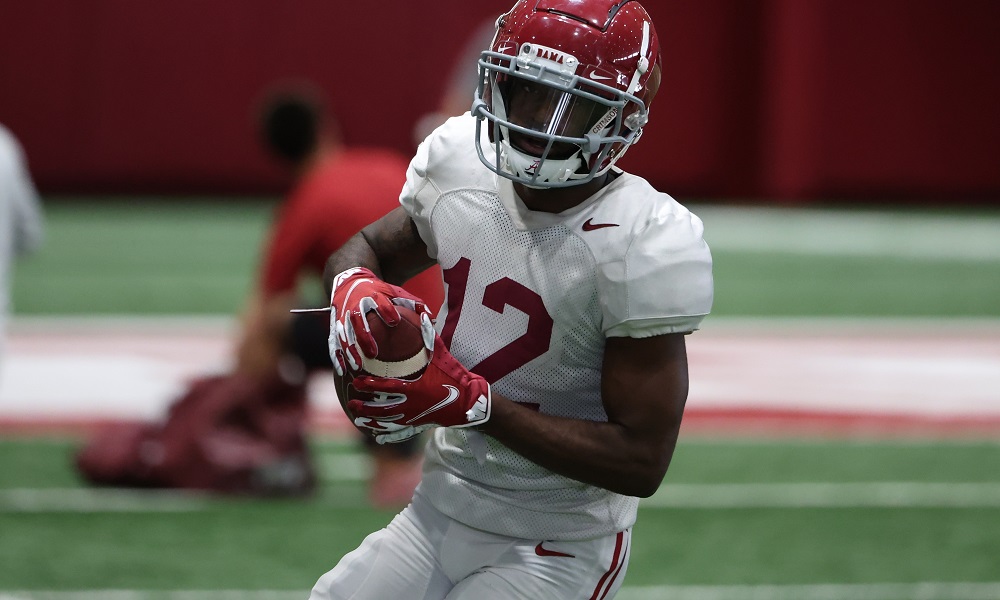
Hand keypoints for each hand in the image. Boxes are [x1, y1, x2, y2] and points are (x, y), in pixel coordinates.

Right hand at [328, 267, 429, 375]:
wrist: (350, 281)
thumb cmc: (377, 290)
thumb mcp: (394, 291)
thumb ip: (412, 303)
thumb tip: (429, 318)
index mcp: (372, 295)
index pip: (378, 301)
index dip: (385, 310)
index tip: (394, 320)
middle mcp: (355, 305)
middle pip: (357, 320)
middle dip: (364, 336)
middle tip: (373, 352)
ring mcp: (342, 316)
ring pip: (343, 334)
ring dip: (349, 350)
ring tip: (358, 365)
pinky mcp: (334, 326)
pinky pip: (333, 342)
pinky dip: (337, 356)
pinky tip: (343, 371)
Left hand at [348, 336, 490, 443]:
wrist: (470, 402)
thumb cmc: (455, 377)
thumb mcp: (442, 355)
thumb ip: (430, 337)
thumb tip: (423, 315)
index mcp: (414, 388)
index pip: (386, 387)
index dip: (370, 385)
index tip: (357, 382)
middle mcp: (411, 406)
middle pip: (382, 408)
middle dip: (365, 407)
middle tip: (351, 404)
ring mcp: (415, 418)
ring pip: (388, 422)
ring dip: (372, 421)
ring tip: (358, 419)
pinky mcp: (420, 425)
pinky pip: (401, 433)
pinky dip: (389, 436)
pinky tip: (378, 437)